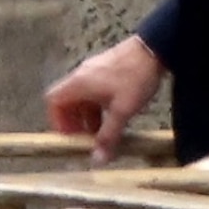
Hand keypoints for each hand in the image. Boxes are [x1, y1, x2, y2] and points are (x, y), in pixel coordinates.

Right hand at [45, 37, 164, 162]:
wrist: (155, 48)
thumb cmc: (135, 78)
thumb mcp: (122, 111)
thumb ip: (109, 136)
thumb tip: (97, 160)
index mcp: (78, 84)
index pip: (53, 102)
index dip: (58, 121)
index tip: (72, 136)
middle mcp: (80, 76)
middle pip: (66, 100)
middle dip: (74, 121)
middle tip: (88, 137)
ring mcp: (92, 70)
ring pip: (81, 97)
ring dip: (88, 115)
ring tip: (104, 130)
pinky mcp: (105, 68)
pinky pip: (93, 90)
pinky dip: (97, 105)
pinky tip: (114, 113)